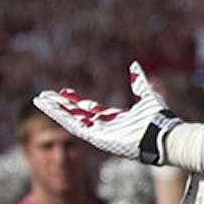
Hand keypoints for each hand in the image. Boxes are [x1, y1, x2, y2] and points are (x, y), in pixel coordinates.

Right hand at [32, 61, 178, 163]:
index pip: (90, 109)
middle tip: (44, 97)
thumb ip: (138, 82)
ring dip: (55, 110)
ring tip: (40, 100)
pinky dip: (61, 117)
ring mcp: (99, 133)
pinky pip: (74, 126)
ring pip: (71, 120)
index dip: (76, 101)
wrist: (163, 134)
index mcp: (114, 119)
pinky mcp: (96, 138)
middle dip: (60, 106)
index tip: (64, 91)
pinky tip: (50, 108)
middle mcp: (104, 127)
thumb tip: (134, 65)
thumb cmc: (158, 119)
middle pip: (76, 115)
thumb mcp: (146, 95)